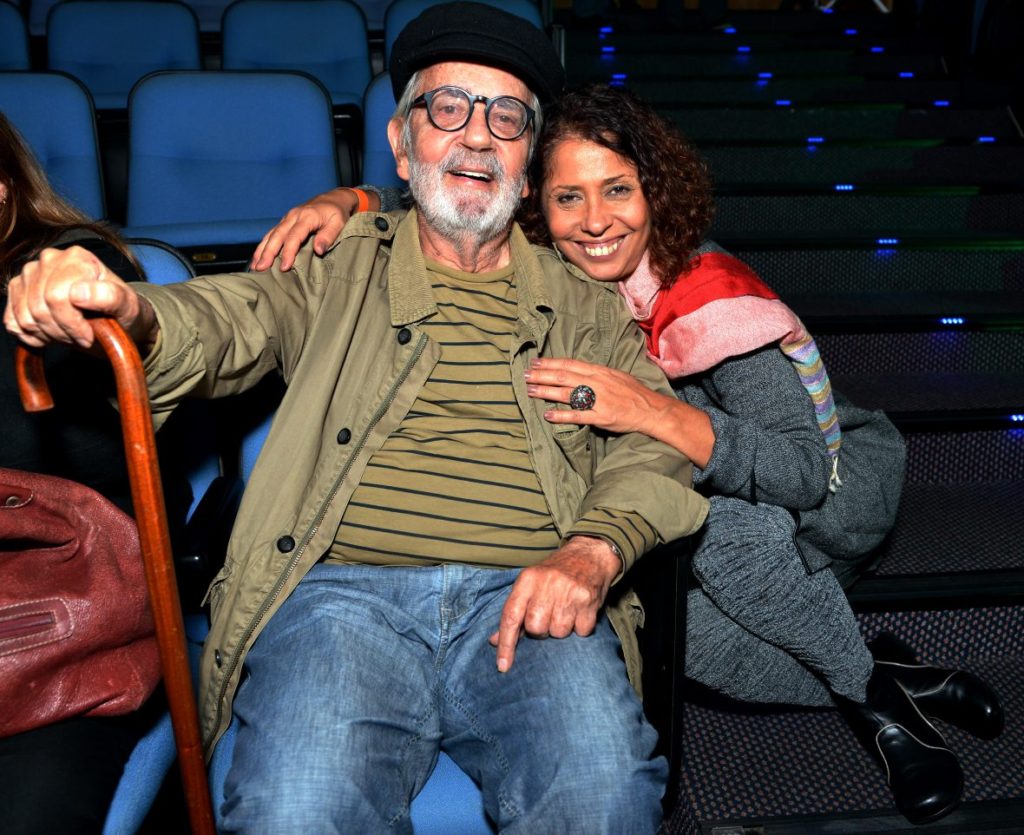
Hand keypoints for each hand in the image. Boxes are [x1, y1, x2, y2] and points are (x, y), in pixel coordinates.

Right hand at [4, 246, 154, 349]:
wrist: (114, 320)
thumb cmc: (122, 311)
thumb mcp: (128, 306)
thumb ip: (110, 297)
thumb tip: (79, 293)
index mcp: (77, 258)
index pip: (57, 297)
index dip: (73, 324)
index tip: (91, 334)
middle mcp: (50, 259)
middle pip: (40, 308)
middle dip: (62, 331)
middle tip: (82, 336)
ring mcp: (30, 273)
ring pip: (25, 317)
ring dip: (49, 334)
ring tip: (70, 333)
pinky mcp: (17, 290)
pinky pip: (12, 322)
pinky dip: (31, 336)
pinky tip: (52, 333)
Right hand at [251, 188, 371, 271]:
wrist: (333, 198)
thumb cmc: (337, 213)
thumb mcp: (339, 223)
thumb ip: (328, 236)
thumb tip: (318, 250)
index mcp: (306, 217)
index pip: (294, 236)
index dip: (288, 252)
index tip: (284, 267)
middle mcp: (293, 216)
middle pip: (277, 235)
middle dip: (268, 253)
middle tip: (261, 269)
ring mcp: (287, 218)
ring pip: (271, 234)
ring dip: (261, 250)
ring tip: (255, 266)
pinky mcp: (285, 221)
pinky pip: (271, 233)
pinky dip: (263, 245)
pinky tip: (258, 257)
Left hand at [489, 536, 619, 671]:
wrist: (589, 554)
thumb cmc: (554, 574)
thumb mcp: (530, 584)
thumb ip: (514, 611)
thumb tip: (494, 641)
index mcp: (528, 579)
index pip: (511, 616)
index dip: (506, 643)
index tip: (503, 666)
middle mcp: (547, 584)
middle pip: (536, 628)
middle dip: (541, 630)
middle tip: (548, 616)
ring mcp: (569, 592)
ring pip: (558, 633)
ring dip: (561, 629)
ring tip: (565, 611)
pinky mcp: (589, 600)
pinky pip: (581, 631)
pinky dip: (580, 627)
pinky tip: (579, 612)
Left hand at [524, 357, 669, 435]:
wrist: (651, 409)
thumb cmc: (633, 392)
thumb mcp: (615, 375)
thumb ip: (596, 373)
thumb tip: (577, 371)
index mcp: (599, 371)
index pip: (570, 364)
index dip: (550, 363)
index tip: (535, 362)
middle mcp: (597, 382)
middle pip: (564, 376)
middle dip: (542, 375)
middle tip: (525, 375)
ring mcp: (599, 399)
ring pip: (567, 394)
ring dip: (546, 392)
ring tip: (530, 391)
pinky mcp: (601, 416)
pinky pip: (578, 416)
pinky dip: (562, 415)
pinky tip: (548, 415)